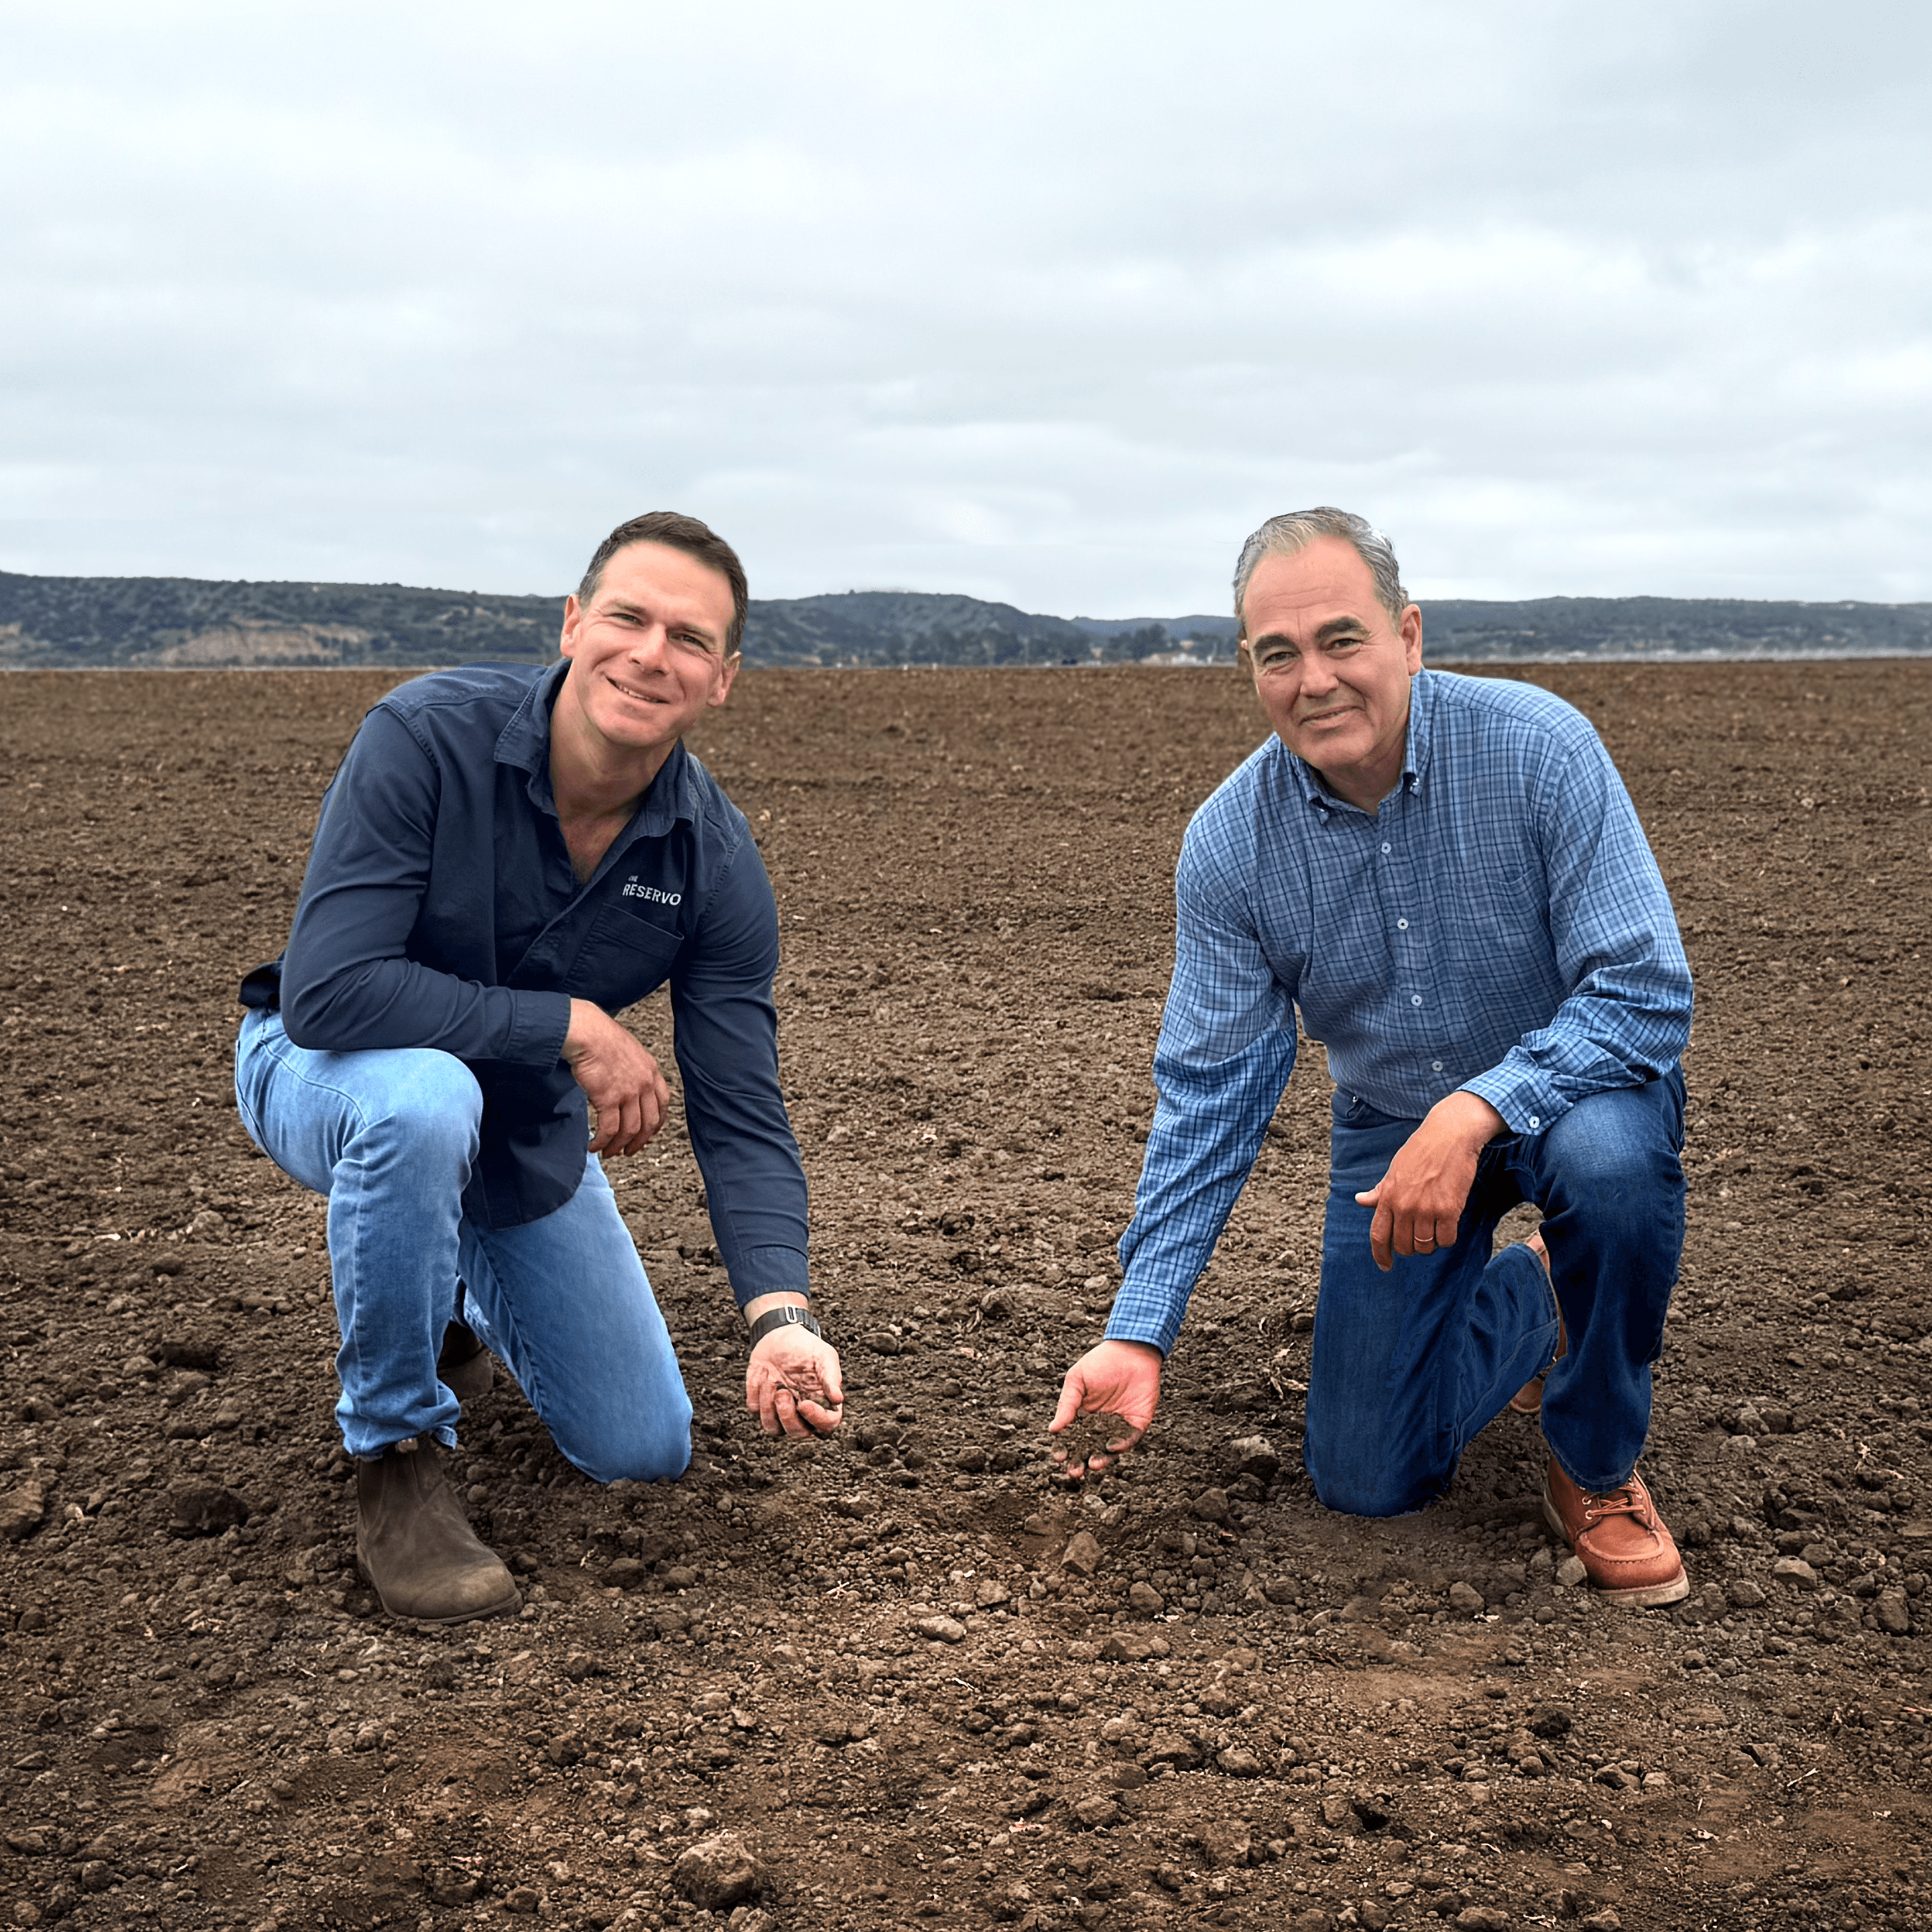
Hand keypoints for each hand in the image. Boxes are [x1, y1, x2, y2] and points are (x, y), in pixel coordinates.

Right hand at [562, 999, 670, 1155]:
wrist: (586, 1031)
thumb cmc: (600, 1037)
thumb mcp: (628, 1051)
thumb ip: (633, 1070)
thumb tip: (627, 1086)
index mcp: (651, 1070)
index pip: (663, 1103)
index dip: (656, 1123)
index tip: (648, 1133)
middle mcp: (644, 1083)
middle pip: (649, 1122)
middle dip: (639, 1141)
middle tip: (628, 1151)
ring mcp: (628, 1091)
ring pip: (630, 1130)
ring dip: (618, 1146)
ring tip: (608, 1152)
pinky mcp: (609, 1098)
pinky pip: (609, 1129)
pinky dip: (602, 1142)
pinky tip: (594, 1146)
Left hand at [743, 1298, 844, 1438]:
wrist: (779, 1335)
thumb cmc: (806, 1347)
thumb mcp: (824, 1356)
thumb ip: (832, 1378)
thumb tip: (838, 1399)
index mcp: (822, 1402)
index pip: (826, 1426)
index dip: (816, 1420)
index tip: (805, 1404)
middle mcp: (802, 1411)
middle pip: (797, 1433)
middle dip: (787, 1417)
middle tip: (783, 1392)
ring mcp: (780, 1409)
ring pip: (773, 1428)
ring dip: (768, 1406)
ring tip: (771, 1381)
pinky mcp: (760, 1402)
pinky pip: (755, 1410)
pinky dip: (756, 1393)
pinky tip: (762, 1375)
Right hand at [1048, 1339, 1162, 1477]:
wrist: (1131, 1350)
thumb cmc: (1100, 1362)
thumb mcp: (1077, 1381)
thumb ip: (1067, 1405)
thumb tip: (1053, 1430)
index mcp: (1083, 1415)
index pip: (1072, 1437)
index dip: (1064, 1448)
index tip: (1058, 1457)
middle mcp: (1101, 1424)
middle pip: (1089, 1449)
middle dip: (1081, 1462)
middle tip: (1073, 1472)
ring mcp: (1119, 1425)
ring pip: (1109, 1449)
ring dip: (1100, 1459)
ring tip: (1092, 1466)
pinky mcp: (1137, 1423)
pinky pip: (1129, 1439)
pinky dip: (1121, 1445)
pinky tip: (1111, 1448)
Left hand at [1353, 1089, 1505, 1270]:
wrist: (1450, 1135)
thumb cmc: (1422, 1150)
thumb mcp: (1395, 1169)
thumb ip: (1380, 1190)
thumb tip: (1360, 1200)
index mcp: (1388, 1196)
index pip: (1378, 1235)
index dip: (1380, 1255)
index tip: (1385, 1266)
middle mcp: (1404, 1206)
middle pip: (1403, 1246)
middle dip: (1410, 1247)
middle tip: (1419, 1237)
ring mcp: (1426, 1209)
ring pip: (1425, 1246)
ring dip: (1430, 1243)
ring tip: (1435, 1227)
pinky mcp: (1449, 1209)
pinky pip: (1447, 1239)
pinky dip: (1447, 1238)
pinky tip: (1449, 1224)